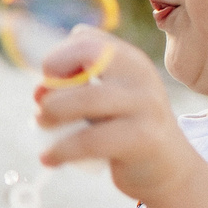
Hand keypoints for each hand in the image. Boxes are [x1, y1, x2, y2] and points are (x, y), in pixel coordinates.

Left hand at [34, 29, 197, 206]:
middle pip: (86, 59)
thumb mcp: (105, 99)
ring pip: (87, 99)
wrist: (169, 169)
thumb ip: (74, 87)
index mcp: (129, 59)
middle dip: (53, 85)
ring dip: (51, 114)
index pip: (85, 39)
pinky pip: (91, 140)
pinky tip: (48, 158)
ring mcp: (145, 104)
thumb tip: (39, 91)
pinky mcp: (142, 138)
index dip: (56, 60)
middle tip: (41, 112)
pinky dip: (61, 150)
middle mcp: (140, 75)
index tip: (49, 86)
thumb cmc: (125, 129)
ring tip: (43, 128)